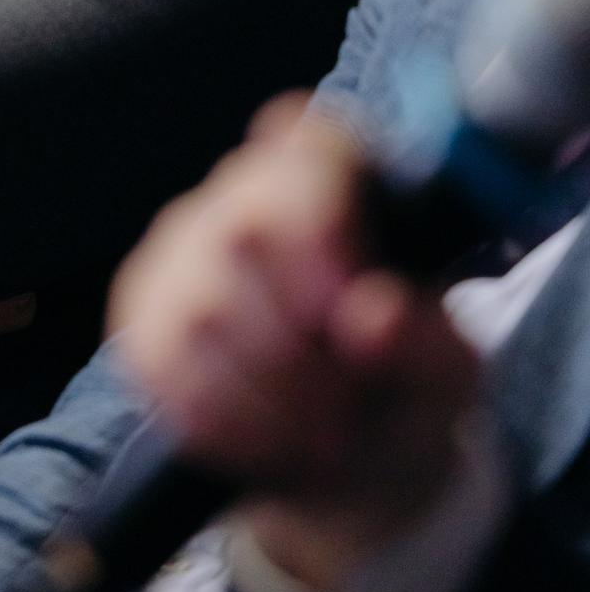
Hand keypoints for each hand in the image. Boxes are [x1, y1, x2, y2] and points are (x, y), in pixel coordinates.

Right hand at [107, 95, 479, 591]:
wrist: (348, 448)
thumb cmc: (402, 379)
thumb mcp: (448, 372)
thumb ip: (426, 341)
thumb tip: (373, 313)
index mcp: (336, 173)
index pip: (310, 143)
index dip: (322, 215)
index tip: (355, 301)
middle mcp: (247, 187)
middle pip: (243, 228)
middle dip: (299, 337)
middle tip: (348, 396)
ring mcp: (182, 244)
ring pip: (199, 305)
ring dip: (269, 390)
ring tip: (320, 427)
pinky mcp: (143, 308)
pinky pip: (162, 362)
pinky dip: (225, 418)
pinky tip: (269, 436)